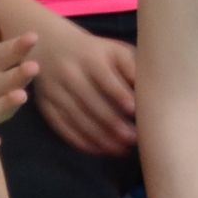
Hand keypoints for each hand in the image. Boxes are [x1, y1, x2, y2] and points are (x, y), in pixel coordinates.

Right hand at [29, 9, 139, 154]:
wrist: (52, 46)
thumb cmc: (96, 52)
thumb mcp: (115, 50)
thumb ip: (132, 67)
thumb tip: (151, 91)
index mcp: (90, 57)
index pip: (105, 78)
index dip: (119, 95)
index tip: (134, 111)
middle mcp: (70, 74)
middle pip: (91, 103)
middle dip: (113, 123)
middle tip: (133, 139)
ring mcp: (55, 91)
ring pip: (78, 119)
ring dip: (100, 138)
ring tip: (121, 150)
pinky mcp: (46, 105)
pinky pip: (63, 127)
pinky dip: (82, 142)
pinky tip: (99, 150)